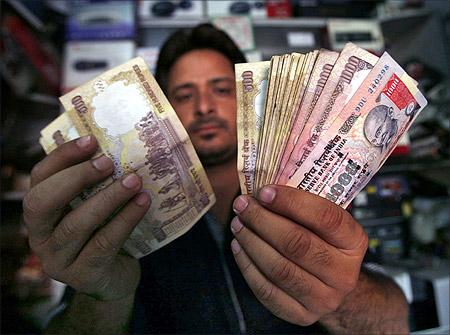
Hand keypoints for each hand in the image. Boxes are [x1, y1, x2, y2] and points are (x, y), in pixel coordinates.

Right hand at [23, 136, 150, 300]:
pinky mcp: (83, 275)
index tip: (91, 140)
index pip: (39, 178)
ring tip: (134, 181)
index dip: (62, 157)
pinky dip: (125, 220)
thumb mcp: (95, 206)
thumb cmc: (104, 232)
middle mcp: (40, 236)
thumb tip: (117, 145)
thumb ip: (96, 183)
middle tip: (108, 162)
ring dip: (108, 198)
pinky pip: (104, 244)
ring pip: (76, 225)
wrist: (116, 277)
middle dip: (76, 177)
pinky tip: (143, 202)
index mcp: (40, 213)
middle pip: (43, 202)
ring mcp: (58, 260)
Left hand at [230, 185, 367, 325]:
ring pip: (279, 268)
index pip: (325, 217)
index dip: (291, 202)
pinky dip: (248, 266)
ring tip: (238, 223)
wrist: (337, 285)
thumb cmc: (325, 244)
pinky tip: (239, 247)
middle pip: (297, 243)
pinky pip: (267, 291)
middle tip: (242, 205)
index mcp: (354, 242)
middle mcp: (343, 273)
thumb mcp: (328, 222)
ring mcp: (324, 298)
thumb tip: (266, 185)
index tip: (264, 191)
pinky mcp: (301, 314)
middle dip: (263, 220)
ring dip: (252, 242)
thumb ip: (306, 205)